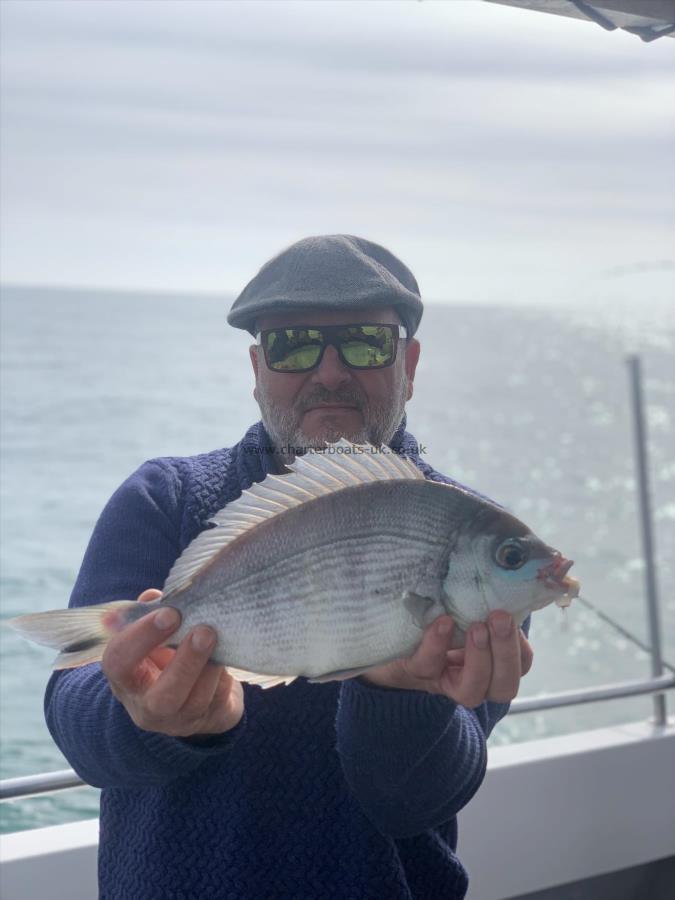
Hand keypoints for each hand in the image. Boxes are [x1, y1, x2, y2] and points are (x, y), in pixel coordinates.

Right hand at [101, 589, 243, 737]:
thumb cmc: (167, 654)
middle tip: (204, 631)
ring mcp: (180, 720)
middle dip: (185, 663)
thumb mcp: (153, 636)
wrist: (193, 692)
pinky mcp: (211, 720)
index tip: (169, 612)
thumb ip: (150, 615)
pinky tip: (229, 654)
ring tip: (219, 638)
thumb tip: (152, 597)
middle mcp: (147, 706)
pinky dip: (224, 677)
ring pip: (196, 702)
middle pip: (162, 697)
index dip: (140, 637)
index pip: (118, 662)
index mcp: (126, 678)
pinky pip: (219, 702)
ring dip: (210, 668)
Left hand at [361, 611, 532, 706]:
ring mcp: (442, 680)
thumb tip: (503, 567)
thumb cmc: (433, 611)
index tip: (512, 614)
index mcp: (491, 661)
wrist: (385, 630)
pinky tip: (441, 623)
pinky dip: (436, 645)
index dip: (520, 647)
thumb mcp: (463, 604)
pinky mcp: (414, 672)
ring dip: (479, 658)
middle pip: (503, 687)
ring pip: (472, 691)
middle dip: (505, 653)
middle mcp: (471, 679)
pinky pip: (428, 665)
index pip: (520, 665)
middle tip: (498, 618)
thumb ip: (483, 598)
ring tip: (475, 627)